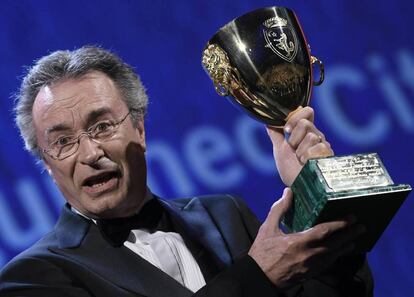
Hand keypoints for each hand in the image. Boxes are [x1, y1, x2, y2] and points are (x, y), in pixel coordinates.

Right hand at [248, 188, 364, 288]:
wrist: (260, 276)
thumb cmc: (263, 252)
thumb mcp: (267, 228)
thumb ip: (279, 209)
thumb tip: (288, 192)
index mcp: (299, 242)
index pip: (325, 231)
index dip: (340, 224)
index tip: (351, 217)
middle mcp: (309, 255)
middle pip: (336, 244)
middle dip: (350, 234)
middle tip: (362, 227)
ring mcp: (312, 266)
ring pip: (335, 255)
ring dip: (346, 246)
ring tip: (355, 239)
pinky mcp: (311, 273)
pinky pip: (329, 263)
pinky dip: (337, 256)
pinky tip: (340, 251)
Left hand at [266, 106, 332, 185]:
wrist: (297, 187)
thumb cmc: (290, 170)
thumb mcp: (280, 150)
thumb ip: (275, 134)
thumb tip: (267, 120)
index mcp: (305, 132)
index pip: (307, 112)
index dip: (296, 117)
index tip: (286, 129)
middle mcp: (316, 136)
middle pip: (305, 123)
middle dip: (294, 137)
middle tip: (294, 149)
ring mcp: (324, 145)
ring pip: (310, 136)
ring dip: (300, 151)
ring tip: (301, 161)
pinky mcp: (329, 154)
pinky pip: (317, 148)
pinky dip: (308, 158)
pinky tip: (308, 165)